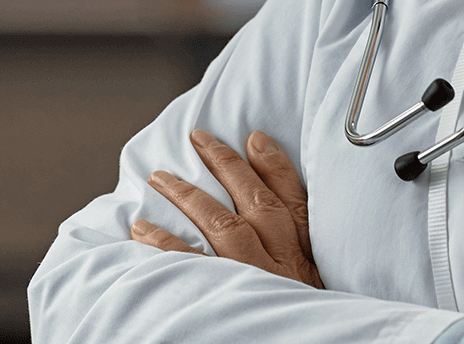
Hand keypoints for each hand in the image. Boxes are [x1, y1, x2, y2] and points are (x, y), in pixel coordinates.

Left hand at [130, 129, 322, 288]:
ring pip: (221, 224)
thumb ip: (308, 266)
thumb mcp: (322, 294)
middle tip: (200, 138)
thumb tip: (285, 240)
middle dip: (228, 165)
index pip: (296, 203)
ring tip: (160, 176)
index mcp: (310, 262)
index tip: (256, 138)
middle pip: (255, 202)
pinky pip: (188, 266)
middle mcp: (285, 265)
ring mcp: (254, 280)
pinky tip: (141, 228)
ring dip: (189, 195)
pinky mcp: (226, 300)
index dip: (275, 167)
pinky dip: (163, 243)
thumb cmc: (311, 326)